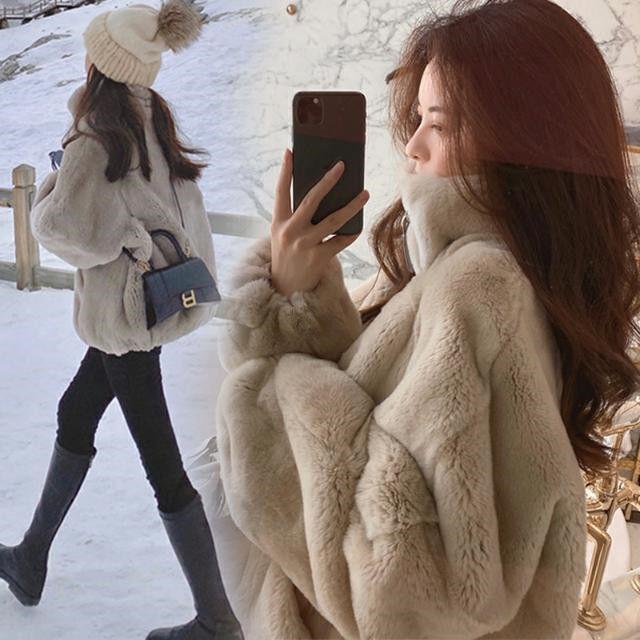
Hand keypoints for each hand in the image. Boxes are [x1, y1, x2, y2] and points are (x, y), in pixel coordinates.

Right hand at [270, 148, 368, 297]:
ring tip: (365, 194)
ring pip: (334, 220)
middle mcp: (291, 231)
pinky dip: (351, 233)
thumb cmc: (287, 255)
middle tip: (341, 166)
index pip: (281, 191)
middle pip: (311, 200)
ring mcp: (305, 245)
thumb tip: (320, 193)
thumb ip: (295, 216)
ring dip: (352, 206)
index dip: (285, 171)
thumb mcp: (282, 234)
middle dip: (328, 181)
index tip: (291, 151)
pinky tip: (358, 226)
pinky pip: (341, 241)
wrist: (285, 287)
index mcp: (279, 222)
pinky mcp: (319, 258)